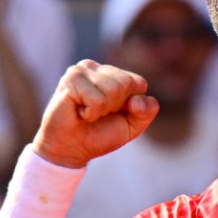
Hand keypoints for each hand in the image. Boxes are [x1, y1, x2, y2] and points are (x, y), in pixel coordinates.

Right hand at [32, 61, 156, 167]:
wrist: (70, 149)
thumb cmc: (100, 134)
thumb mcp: (132, 125)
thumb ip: (146, 111)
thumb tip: (137, 100)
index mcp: (112, 74)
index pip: (138, 83)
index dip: (132, 105)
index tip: (114, 113)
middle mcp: (96, 68)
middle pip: (127, 83)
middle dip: (116, 106)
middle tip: (97, 113)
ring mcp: (81, 71)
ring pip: (114, 89)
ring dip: (103, 110)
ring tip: (87, 112)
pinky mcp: (70, 80)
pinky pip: (98, 100)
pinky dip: (91, 113)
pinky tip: (79, 112)